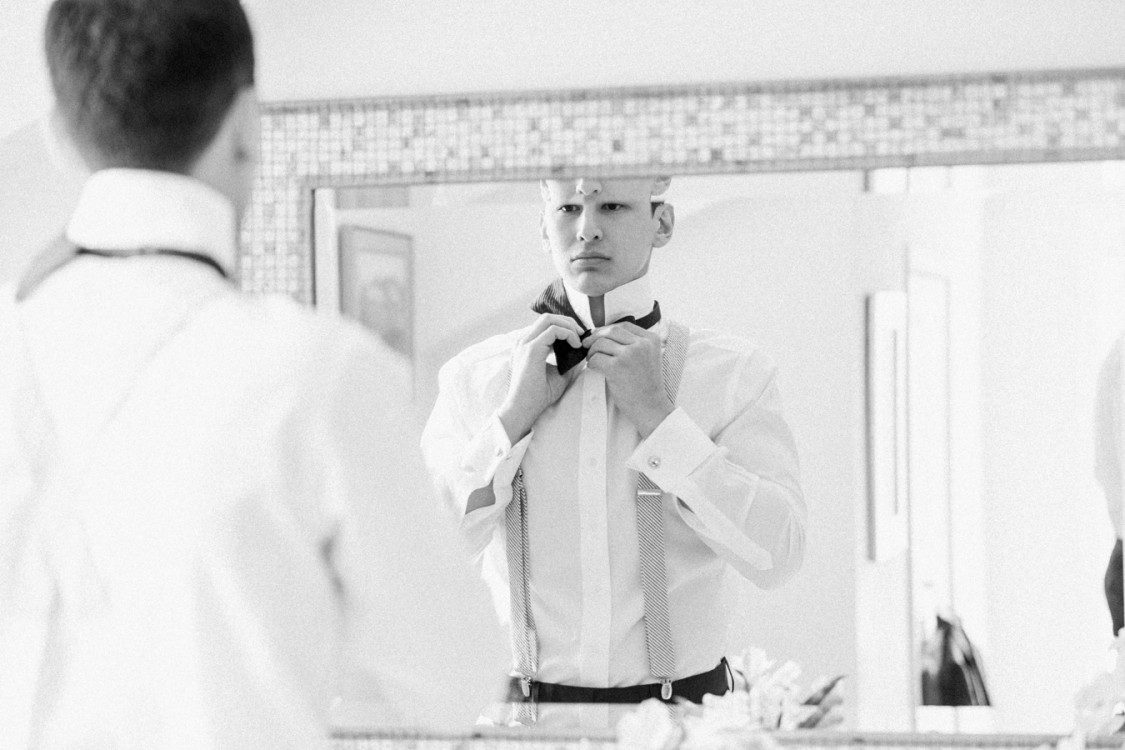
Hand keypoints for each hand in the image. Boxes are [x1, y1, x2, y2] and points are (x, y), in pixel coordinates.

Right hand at [498, 313, 582, 441]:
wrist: (524, 409)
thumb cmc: (538, 395)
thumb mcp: (558, 374)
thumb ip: (567, 361)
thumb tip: (582, 351)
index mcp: (527, 346)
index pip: (545, 325)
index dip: (564, 326)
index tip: (579, 337)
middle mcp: (523, 341)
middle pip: (547, 317)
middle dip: (568, 322)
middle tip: (582, 334)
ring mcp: (525, 343)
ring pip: (549, 319)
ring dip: (568, 326)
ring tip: (580, 339)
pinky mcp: (532, 349)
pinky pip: (553, 330)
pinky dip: (567, 334)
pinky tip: (576, 345)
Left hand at [584, 322, 673, 437]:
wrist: (651, 407)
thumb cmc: (646, 384)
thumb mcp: (649, 357)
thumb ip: (634, 343)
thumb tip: (604, 332)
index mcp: (651, 339)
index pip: (624, 325)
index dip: (607, 329)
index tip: (599, 336)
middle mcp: (641, 344)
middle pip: (611, 331)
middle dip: (595, 337)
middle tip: (586, 345)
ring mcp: (629, 355)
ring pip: (601, 344)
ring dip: (592, 351)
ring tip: (592, 360)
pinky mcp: (617, 368)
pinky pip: (596, 358)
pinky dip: (591, 363)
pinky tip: (594, 368)